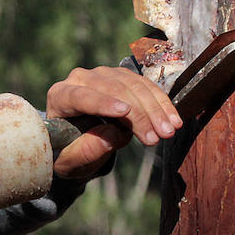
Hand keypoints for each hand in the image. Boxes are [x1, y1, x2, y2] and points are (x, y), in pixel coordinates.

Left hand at [45, 66, 182, 177]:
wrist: (75, 139)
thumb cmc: (68, 151)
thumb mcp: (70, 160)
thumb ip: (86, 150)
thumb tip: (114, 135)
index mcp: (61, 96)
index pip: (81, 96)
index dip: (103, 103)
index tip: (125, 113)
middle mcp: (81, 78)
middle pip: (113, 90)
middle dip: (138, 114)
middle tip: (156, 137)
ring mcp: (104, 74)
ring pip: (133, 86)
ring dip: (154, 109)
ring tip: (168, 132)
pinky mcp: (123, 77)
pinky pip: (146, 86)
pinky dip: (161, 103)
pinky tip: (173, 120)